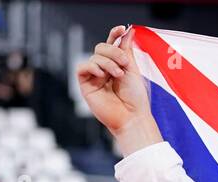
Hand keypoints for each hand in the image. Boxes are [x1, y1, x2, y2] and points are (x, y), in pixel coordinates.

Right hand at [75, 25, 161, 154]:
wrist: (133, 117)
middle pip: (101, 48)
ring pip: (94, 57)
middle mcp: (104, 70)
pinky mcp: (86, 85)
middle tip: (125, 63)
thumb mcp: (133, 70)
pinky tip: (102, 74)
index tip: (122, 29)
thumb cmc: (136, 98)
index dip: (114, 35)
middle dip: (113, 51)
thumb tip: (129, 31)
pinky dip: (92, 67)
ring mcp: (94, 77)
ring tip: (118, 74)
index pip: (111, 45)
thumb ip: (127, 50)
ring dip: (107, 63)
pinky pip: (82, 68)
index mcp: (116, 65)